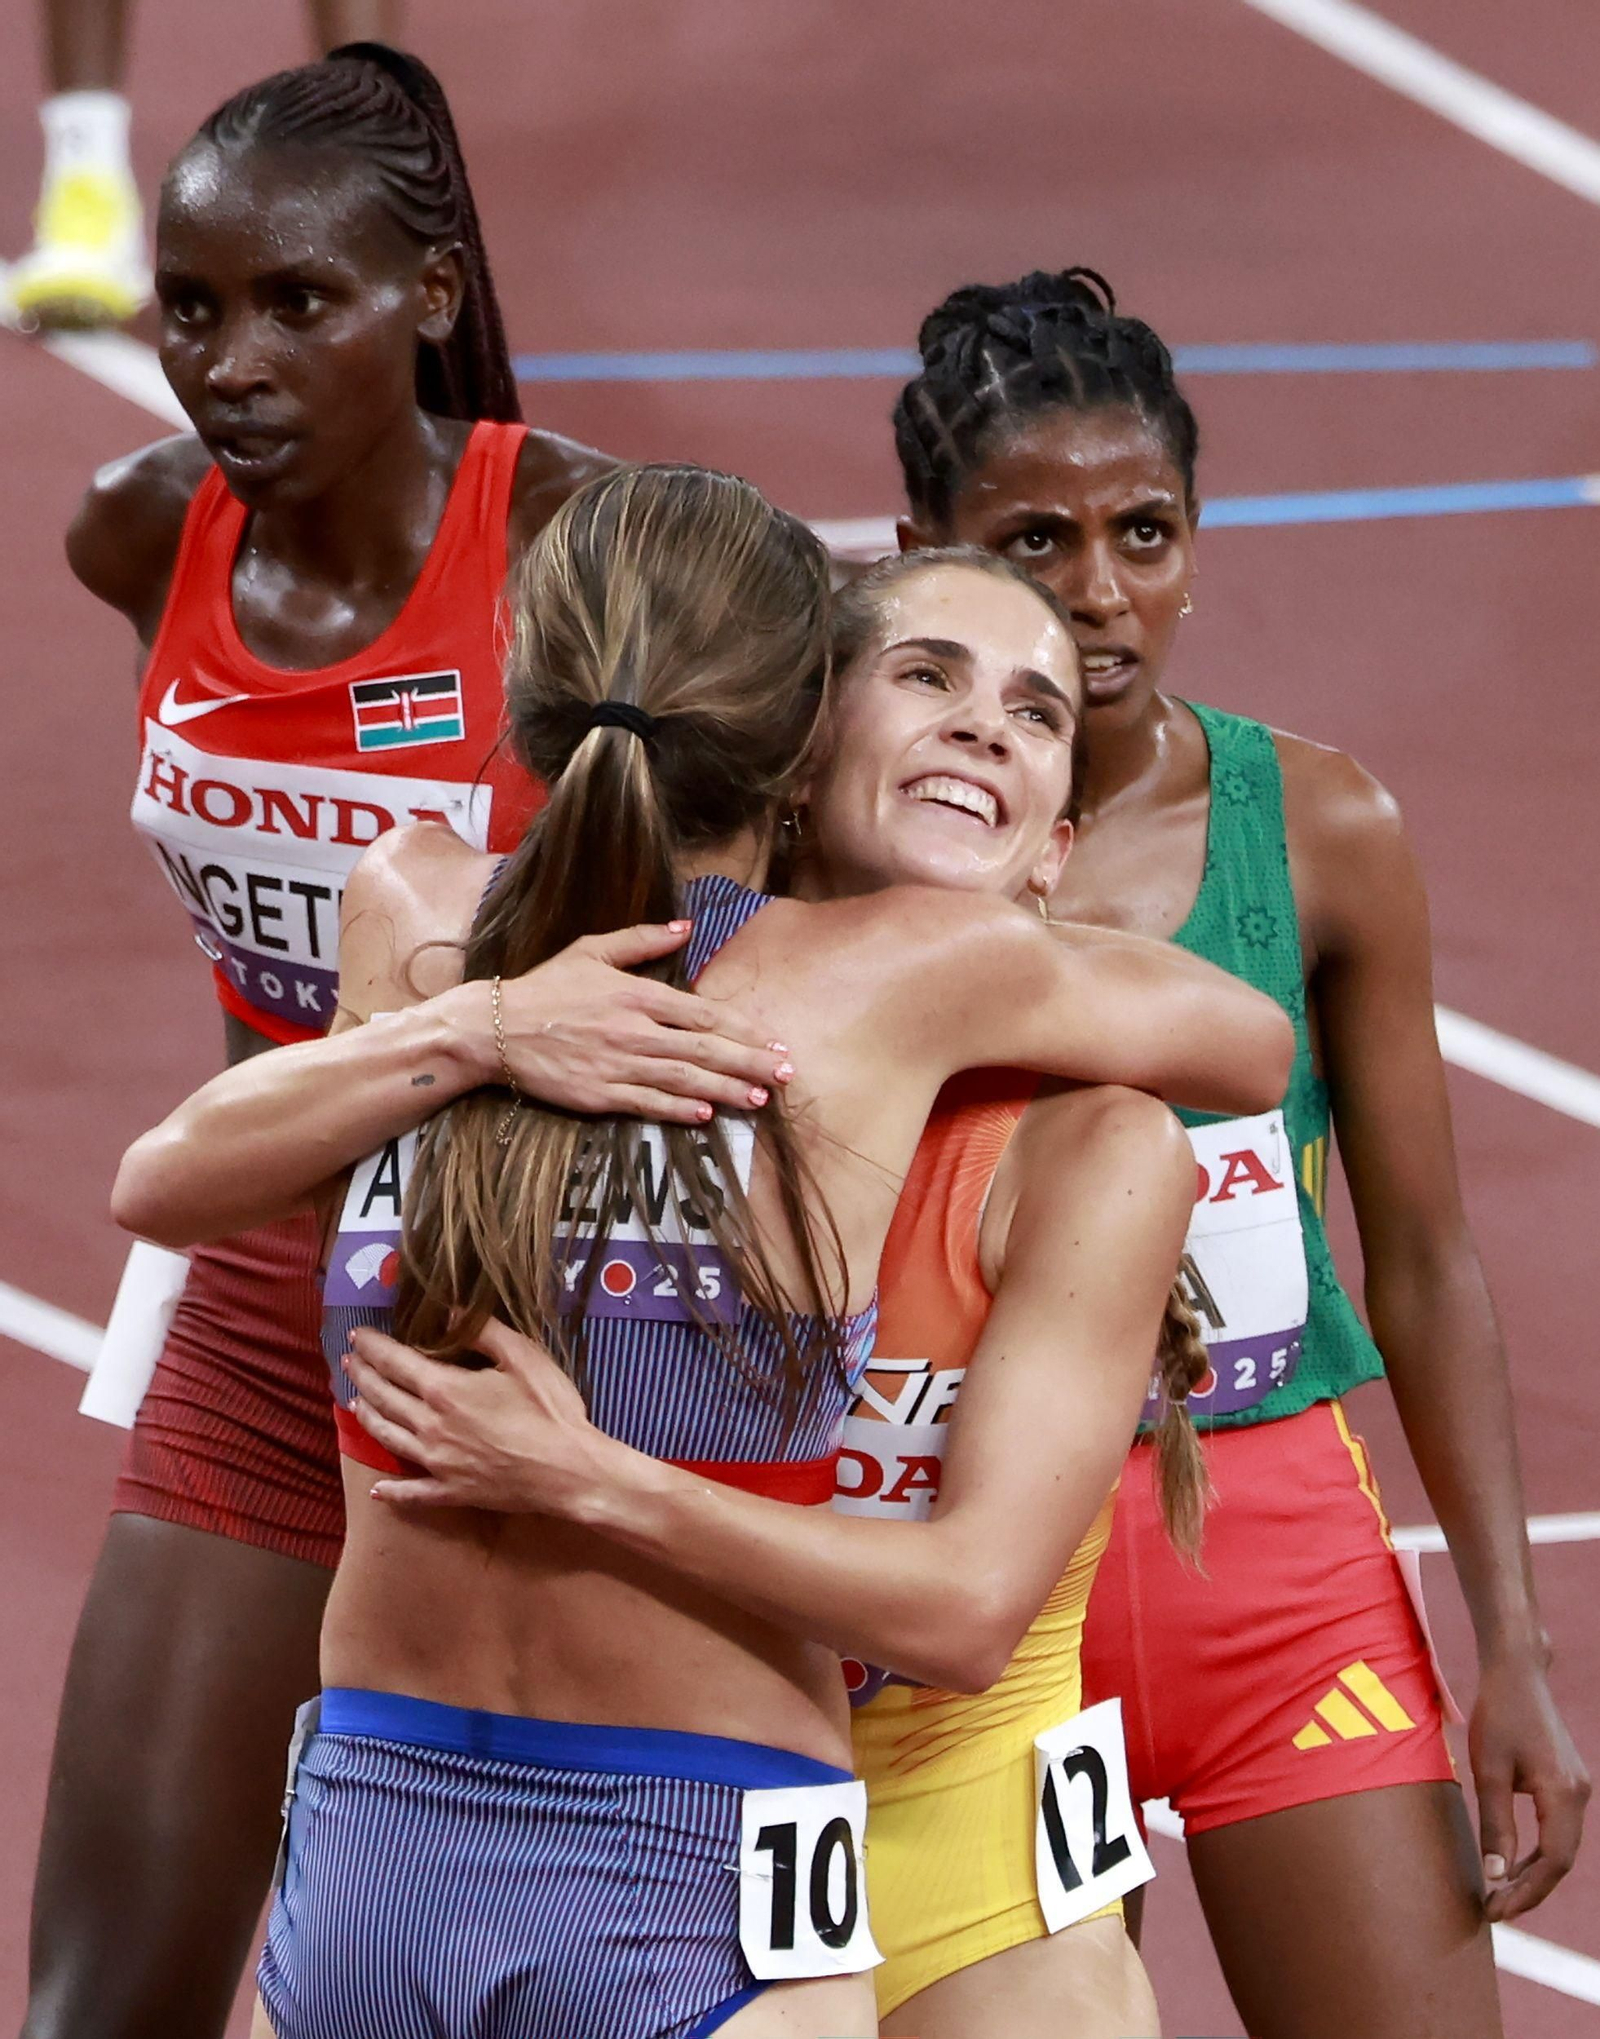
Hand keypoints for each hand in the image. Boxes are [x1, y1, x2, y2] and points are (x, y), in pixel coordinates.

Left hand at [346, 1319, 604, 1515]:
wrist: (569, 1471)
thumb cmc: (550, 1409)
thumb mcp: (522, 1356)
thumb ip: (483, 1330)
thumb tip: (449, 1308)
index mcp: (446, 1390)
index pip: (397, 1362)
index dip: (374, 1347)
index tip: (357, 1335)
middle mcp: (431, 1426)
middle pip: (385, 1398)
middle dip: (363, 1376)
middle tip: (348, 1362)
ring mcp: (438, 1463)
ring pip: (389, 1438)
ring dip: (367, 1417)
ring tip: (353, 1402)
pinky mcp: (452, 1491)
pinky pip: (413, 1493)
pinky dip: (392, 1491)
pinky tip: (377, 1489)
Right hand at [441, 921, 791, 1123]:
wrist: (493, 1029)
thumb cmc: (546, 987)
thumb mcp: (591, 950)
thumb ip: (642, 939)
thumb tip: (686, 927)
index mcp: (637, 994)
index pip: (704, 1013)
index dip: (744, 1029)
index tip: (774, 1041)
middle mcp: (634, 1031)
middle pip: (705, 1050)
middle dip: (750, 1063)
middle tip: (785, 1075)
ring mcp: (618, 1065)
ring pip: (684, 1080)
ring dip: (727, 1090)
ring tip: (760, 1099)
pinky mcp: (600, 1095)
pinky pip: (649, 1103)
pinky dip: (680, 1109)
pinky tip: (706, 1114)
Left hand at [1470, 1648, 1589, 1919]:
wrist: (1516, 1672)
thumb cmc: (1498, 1714)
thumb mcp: (1489, 1771)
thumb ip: (1496, 1825)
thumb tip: (1496, 1875)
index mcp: (1563, 1794)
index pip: (1552, 1862)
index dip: (1526, 1891)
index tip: (1496, 1910)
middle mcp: (1578, 1795)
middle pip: (1560, 1860)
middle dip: (1529, 1889)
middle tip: (1494, 1909)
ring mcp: (1576, 1788)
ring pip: (1560, 1847)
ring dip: (1533, 1873)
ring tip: (1500, 1893)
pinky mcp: (1566, 1782)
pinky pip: (1557, 1830)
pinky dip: (1537, 1851)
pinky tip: (1513, 1863)